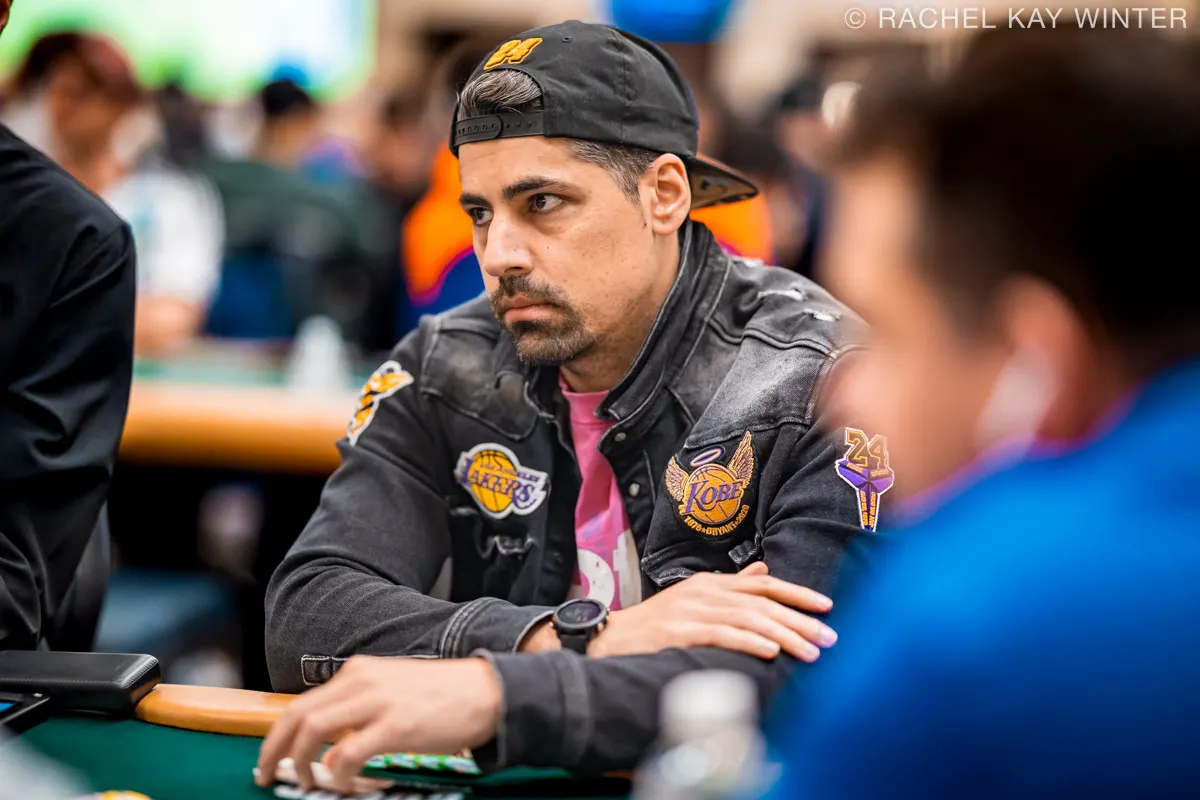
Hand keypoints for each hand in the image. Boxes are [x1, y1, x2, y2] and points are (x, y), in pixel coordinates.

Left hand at [256, 656, 501, 794]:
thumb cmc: (443, 695)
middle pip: (298, 716)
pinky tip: (346, 785)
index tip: (270, 758)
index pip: (301, 704)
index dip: (277, 735)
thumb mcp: (392, 687)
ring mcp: (378, 702)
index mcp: (358, 672)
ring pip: (314, 732)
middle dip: (274, 750)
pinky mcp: (396, 726)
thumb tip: (329, 741)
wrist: (486, 691)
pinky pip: (348, 754)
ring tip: (305, 782)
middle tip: (266, 775)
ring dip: (300, 762)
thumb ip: (359, 705)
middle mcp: (361, 681)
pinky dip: (338, 774)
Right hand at [591, 562, 836, 661]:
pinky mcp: (680, 630)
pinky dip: (749, 641)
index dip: (797, 594)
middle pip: (762, 602)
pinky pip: (722, 634)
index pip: (763, 584)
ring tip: (810, 651)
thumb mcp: (695, 599)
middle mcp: (706, 591)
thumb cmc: (656, 624)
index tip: (827, 607)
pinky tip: (770, 651)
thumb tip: (763, 572)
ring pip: (749, 618)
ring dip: (784, 635)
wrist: (612, 637)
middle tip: (829, 638)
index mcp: (712, 583)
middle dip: (800, 620)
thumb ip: (731, 587)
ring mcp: (692, 609)